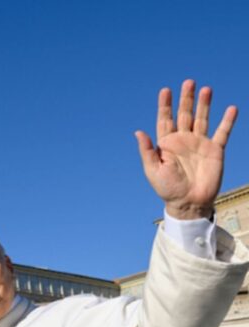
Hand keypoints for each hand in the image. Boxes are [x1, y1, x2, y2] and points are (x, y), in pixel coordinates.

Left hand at [135, 79, 237, 218]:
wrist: (188, 202)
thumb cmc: (167, 188)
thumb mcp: (153, 169)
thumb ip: (147, 150)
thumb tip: (138, 132)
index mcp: (166, 143)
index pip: (165, 119)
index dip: (165, 105)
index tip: (165, 90)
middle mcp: (183, 140)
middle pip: (184, 114)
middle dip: (186, 99)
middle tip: (189, 82)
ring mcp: (199, 143)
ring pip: (202, 119)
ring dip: (204, 104)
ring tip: (206, 89)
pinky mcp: (215, 150)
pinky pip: (222, 133)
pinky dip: (227, 121)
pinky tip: (231, 108)